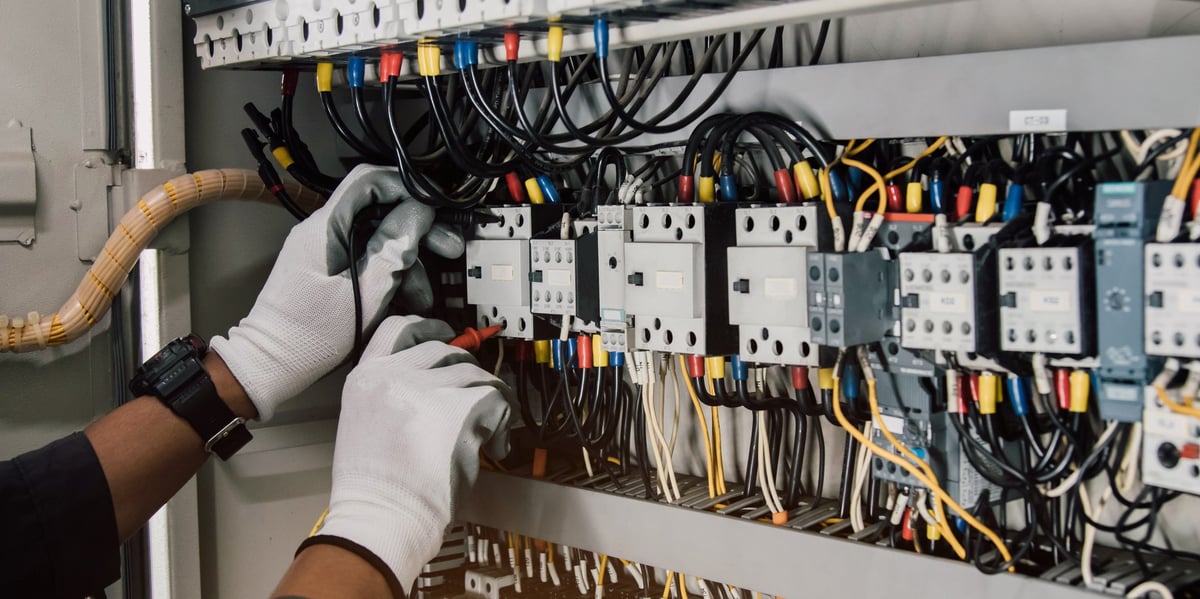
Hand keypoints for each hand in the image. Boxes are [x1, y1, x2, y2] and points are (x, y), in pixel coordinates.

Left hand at [210, 165, 462, 420]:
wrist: (273, 364)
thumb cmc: (310, 336)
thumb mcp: (364, 294)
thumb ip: (393, 250)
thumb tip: (418, 212)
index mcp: (324, 228)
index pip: (368, 181)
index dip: (406, 187)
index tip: (434, 207)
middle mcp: (323, 230)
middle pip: (379, 210)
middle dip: (417, 228)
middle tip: (448, 246)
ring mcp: (326, 249)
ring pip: (378, 238)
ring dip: (408, 261)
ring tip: (425, 295)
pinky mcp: (330, 267)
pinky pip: (368, 258)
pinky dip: (390, 275)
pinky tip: (408, 299)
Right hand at [319, 315, 511, 591]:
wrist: (382, 517)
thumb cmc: (376, 489)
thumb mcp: (365, 423)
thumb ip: (394, 395)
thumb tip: (434, 387)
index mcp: (366, 378)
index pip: (398, 328)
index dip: (427, 326)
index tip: (446, 332)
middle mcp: (394, 375)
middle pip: (445, 350)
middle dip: (466, 373)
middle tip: (477, 398)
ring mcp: (426, 388)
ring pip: (474, 374)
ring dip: (487, 399)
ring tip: (487, 431)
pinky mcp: (459, 408)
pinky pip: (495, 397)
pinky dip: (502, 420)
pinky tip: (493, 444)